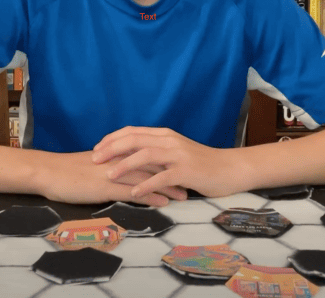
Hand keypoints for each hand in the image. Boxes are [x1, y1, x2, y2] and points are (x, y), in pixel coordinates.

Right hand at [34, 150, 186, 207]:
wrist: (48, 172)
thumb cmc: (66, 171)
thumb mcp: (92, 165)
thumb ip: (108, 165)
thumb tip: (121, 170)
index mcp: (115, 153)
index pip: (145, 154)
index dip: (165, 161)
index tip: (181, 167)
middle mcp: (118, 160)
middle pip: (152, 164)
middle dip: (173, 172)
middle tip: (191, 181)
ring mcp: (112, 173)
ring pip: (146, 178)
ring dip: (167, 186)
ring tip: (185, 195)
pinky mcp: (105, 187)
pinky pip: (132, 191)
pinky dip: (149, 196)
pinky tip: (163, 202)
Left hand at [91, 127, 245, 199]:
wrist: (230, 169)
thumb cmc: (201, 164)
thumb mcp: (176, 152)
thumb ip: (157, 151)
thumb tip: (131, 157)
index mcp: (165, 135)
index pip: (132, 131)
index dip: (112, 139)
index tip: (96, 148)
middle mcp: (169, 141)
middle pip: (134, 139)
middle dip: (111, 148)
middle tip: (94, 159)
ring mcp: (178, 155)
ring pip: (146, 155)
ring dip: (124, 165)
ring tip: (109, 175)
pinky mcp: (187, 171)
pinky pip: (162, 177)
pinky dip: (146, 185)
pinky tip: (134, 193)